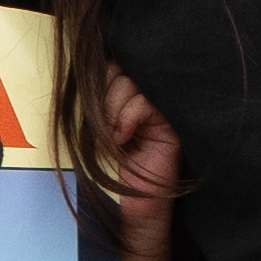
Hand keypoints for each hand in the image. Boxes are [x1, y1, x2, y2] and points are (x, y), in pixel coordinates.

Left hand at [91, 67, 183, 251]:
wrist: (139, 196)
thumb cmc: (120, 160)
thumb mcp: (102, 124)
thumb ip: (100, 98)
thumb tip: (87, 74)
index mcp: (134, 89)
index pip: (112, 65)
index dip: (100, 83)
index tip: (96, 112)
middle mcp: (151, 91)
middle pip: (119, 69)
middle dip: (104, 98)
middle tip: (104, 126)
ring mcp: (164, 102)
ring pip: (129, 84)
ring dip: (112, 111)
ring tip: (114, 135)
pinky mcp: (173, 118)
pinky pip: (142, 102)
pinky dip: (126, 119)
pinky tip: (125, 137)